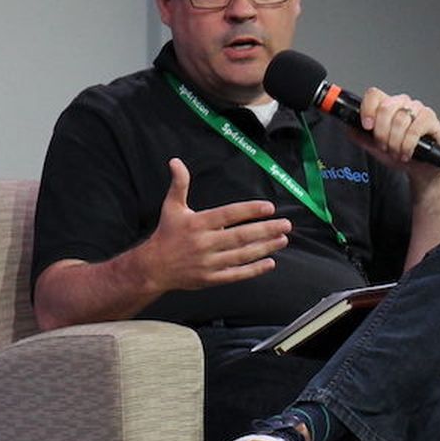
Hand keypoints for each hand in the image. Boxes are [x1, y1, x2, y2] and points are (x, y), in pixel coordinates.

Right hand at [143, 158, 291, 291]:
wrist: (153, 267)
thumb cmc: (167, 234)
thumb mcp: (171, 207)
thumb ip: (179, 184)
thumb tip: (176, 161)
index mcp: (198, 223)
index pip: (229, 214)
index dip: (250, 210)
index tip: (269, 207)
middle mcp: (205, 243)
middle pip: (241, 236)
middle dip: (266, 230)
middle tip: (286, 224)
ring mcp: (209, 262)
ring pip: (242, 255)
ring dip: (265, 248)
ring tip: (282, 239)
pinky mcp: (211, 278)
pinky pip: (236, 274)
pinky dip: (254, 270)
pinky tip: (270, 262)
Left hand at [351, 89, 439, 180]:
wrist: (422, 168)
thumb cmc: (401, 154)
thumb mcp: (376, 148)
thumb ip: (361, 136)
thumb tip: (347, 126)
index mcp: (387, 106)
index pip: (374, 95)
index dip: (367, 109)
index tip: (366, 126)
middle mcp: (402, 103)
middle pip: (385, 107)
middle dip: (381, 133)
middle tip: (384, 146)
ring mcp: (418, 109)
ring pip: (400, 120)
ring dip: (395, 142)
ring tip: (396, 153)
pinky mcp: (430, 118)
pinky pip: (415, 128)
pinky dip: (408, 145)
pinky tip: (407, 153)